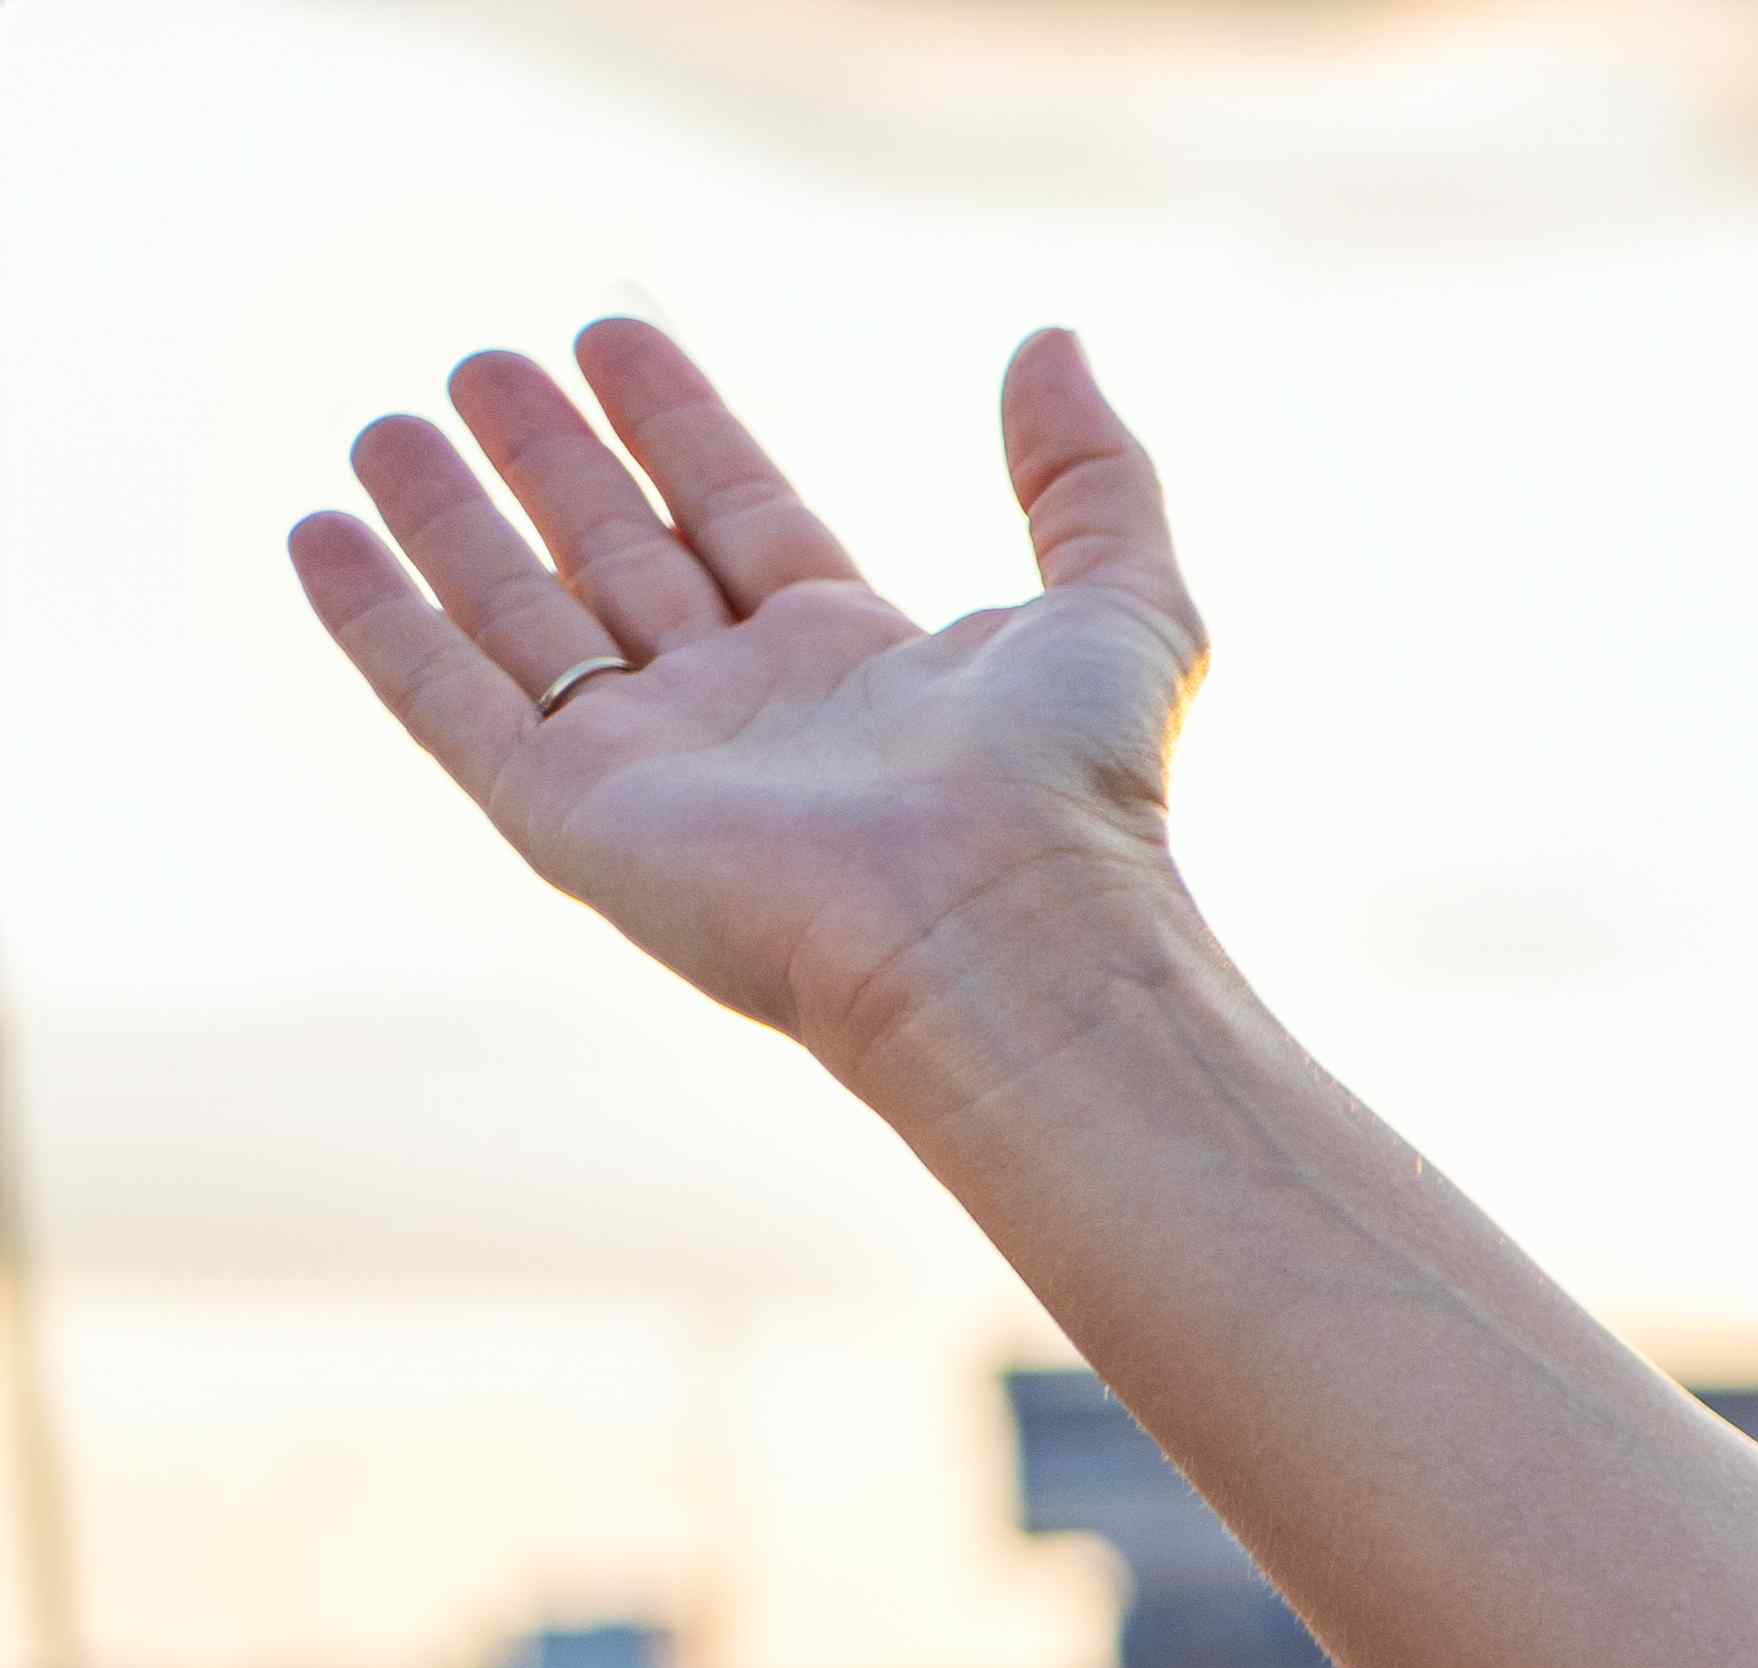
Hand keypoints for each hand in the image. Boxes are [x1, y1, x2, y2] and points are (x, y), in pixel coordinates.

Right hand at [288, 321, 1206, 1094]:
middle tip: (485, 364)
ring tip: (388, 426)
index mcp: (856, 664)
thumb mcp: (1122, 602)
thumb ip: (1090, 474)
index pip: (740, 515)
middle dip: (552, 460)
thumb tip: (1052, 344)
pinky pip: (446, 699)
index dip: (679, 427)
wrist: (1002, 929)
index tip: (617, 337)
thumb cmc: (1072, 787)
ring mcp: (651, 766)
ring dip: (451, 521)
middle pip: (622, 556)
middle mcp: (746, 714)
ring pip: (523, 616)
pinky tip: (323, 537)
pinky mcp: (570, 817)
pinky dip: (379, 620)